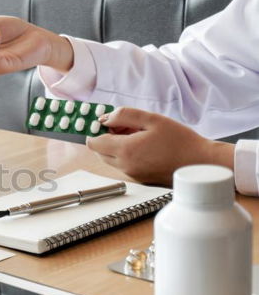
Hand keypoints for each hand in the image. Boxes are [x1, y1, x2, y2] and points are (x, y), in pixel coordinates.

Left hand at [86, 107, 234, 185]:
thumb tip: (104, 118)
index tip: (101, 120)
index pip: (93, 142)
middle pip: (99, 151)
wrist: (201, 163)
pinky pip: (123, 164)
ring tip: (137, 133)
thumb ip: (124, 115)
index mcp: (126, 151)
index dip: (94, 130)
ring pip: (110, 158)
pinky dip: (126, 154)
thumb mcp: (152, 119)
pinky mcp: (139, 178)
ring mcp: (132, 174)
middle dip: (105, 136)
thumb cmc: (180, 140)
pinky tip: (144, 144)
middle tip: (124, 125)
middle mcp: (125, 166)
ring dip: (116, 145)